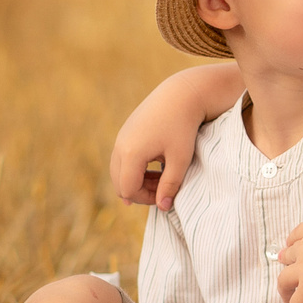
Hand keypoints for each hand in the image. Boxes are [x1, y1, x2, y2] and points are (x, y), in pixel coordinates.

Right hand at [109, 66, 239, 206]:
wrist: (181, 94)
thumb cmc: (183, 127)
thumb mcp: (180, 159)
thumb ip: (170, 185)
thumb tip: (163, 208)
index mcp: (131, 154)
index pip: (129, 190)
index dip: (146, 199)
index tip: (166, 196)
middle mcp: (120, 146)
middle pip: (119, 183)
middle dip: (139, 192)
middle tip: (163, 189)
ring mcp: (120, 137)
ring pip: (119, 172)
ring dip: (137, 180)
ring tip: (162, 177)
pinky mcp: (125, 132)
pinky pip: (122, 159)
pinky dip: (135, 168)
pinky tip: (156, 165)